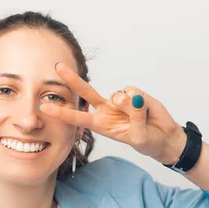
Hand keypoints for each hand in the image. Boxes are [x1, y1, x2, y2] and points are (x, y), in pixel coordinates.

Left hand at [39, 62, 186, 163]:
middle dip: (72, 78)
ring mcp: (119, 100)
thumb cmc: (148, 141)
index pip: (77, 118)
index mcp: (101, 124)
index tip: (44, 108)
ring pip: (119, 95)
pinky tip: (146, 108)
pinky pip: (134, 91)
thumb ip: (134, 117)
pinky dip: (142, 100)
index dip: (61, 112)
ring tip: (141, 118)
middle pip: (86, 91)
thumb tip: (129, 96)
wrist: (164, 136)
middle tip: (57, 66)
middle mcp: (106, 110)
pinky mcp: (133, 93)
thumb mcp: (139, 136)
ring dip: (131, 106)